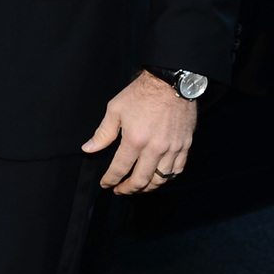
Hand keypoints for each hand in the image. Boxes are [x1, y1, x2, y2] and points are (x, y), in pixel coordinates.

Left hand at [83, 71, 195, 193]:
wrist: (171, 82)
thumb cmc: (141, 94)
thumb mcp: (115, 110)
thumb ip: (103, 133)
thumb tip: (88, 149)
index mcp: (135, 140)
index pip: (120, 169)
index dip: (110, 180)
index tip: (106, 184)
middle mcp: (155, 148)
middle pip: (141, 180)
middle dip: (128, 189)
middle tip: (120, 190)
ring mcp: (172, 148)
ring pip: (160, 179)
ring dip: (147, 187)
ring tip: (137, 187)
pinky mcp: (185, 145)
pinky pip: (177, 169)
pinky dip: (167, 178)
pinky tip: (158, 177)